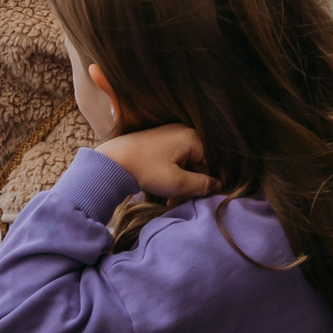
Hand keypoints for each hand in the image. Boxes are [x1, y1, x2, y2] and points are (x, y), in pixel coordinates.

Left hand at [93, 124, 216, 197]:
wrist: (113, 161)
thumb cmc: (148, 170)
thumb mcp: (179, 183)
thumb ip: (202, 185)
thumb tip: (218, 185)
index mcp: (192, 137)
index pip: (209, 164)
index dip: (202, 183)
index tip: (191, 197)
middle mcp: (182, 131)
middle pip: (196, 163)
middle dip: (189, 184)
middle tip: (177, 200)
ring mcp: (169, 134)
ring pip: (183, 163)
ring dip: (178, 182)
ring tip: (168, 199)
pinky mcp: (157, 140)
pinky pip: (171, 159)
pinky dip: (169, 174)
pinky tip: (161, 189)